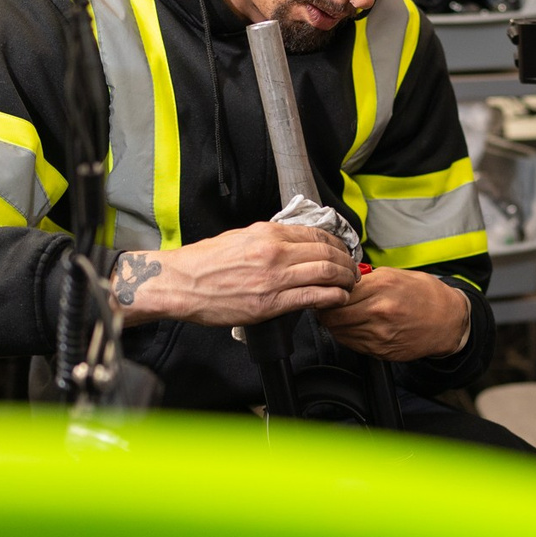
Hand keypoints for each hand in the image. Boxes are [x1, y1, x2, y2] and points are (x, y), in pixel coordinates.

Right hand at [109, 223, 356, 328]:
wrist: (181, 283)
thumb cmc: (205, 262)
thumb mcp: (240, 237)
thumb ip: (269, 240)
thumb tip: (292, 244)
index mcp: (267, 233)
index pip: (316, 235)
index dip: (337, 244)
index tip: (343, 251)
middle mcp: (275, 252)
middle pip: (327, 253)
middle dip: (347, 263)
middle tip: (353, 270)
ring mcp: (273, 278)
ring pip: (326, 274)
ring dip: (345, 280)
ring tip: (350, 285)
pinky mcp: (269, 303)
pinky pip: (313, 298)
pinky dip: (333, 298)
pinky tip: (338, 299)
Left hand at [318, 267, 471, 361]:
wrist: (448, 322)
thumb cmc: (425, 295)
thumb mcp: (396, 275)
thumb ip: (367, 278)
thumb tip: (342, 279)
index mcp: (382, 287)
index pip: (337, 292)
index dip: (327, 291)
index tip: (327, 289)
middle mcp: (379, 311)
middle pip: (333, 314)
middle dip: (325, 309)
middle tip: (326, 304)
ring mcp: (380, 334)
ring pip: (338, 331)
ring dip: (334, 323)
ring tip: (340, 315)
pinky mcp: (381, 351)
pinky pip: (351, 344)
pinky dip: (346, 335)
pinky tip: (353, 326)